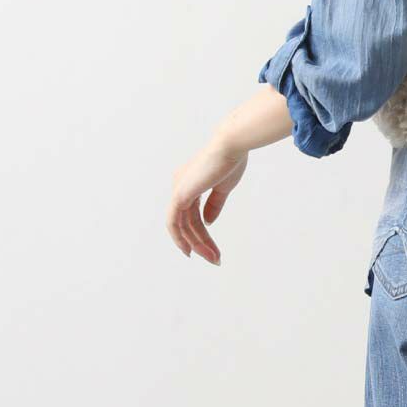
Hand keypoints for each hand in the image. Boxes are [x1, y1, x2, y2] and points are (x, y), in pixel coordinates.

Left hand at [167, 132, 247, 264]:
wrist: (231, 146)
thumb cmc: (231, 160)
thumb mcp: (223, 188)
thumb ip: (214, 205)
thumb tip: (207, 223)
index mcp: (190, 182)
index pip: (193, 215)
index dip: (201, 235)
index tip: (212, 251)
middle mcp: (181, 186)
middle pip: (188, 223)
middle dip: (201, 244)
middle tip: (216, 260)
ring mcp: (179, 189)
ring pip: (183, 226)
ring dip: (197, 244)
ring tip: (213, 258)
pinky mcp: (180, 194)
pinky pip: (174, 222)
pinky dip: (180, 237)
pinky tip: (190, 250)